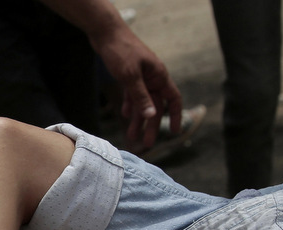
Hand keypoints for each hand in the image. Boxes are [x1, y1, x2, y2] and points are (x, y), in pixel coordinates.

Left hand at [92, 28, 182, 151]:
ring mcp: (141, 76)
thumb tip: (152, 116)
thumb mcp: (130, 76)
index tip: (174, 132)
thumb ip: (141, 96)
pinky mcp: (129, 74)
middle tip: (146, 143)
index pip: (173, 99)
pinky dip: (130, 105)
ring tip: (132, 136)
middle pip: (155, 105)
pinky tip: (126, 115)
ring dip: (138, 119)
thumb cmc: (120, 50)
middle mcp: (153, 77)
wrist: (105, 33)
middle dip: (151, 125)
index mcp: (159, 76)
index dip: (176, 115)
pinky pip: (133, 94)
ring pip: (143, 102)